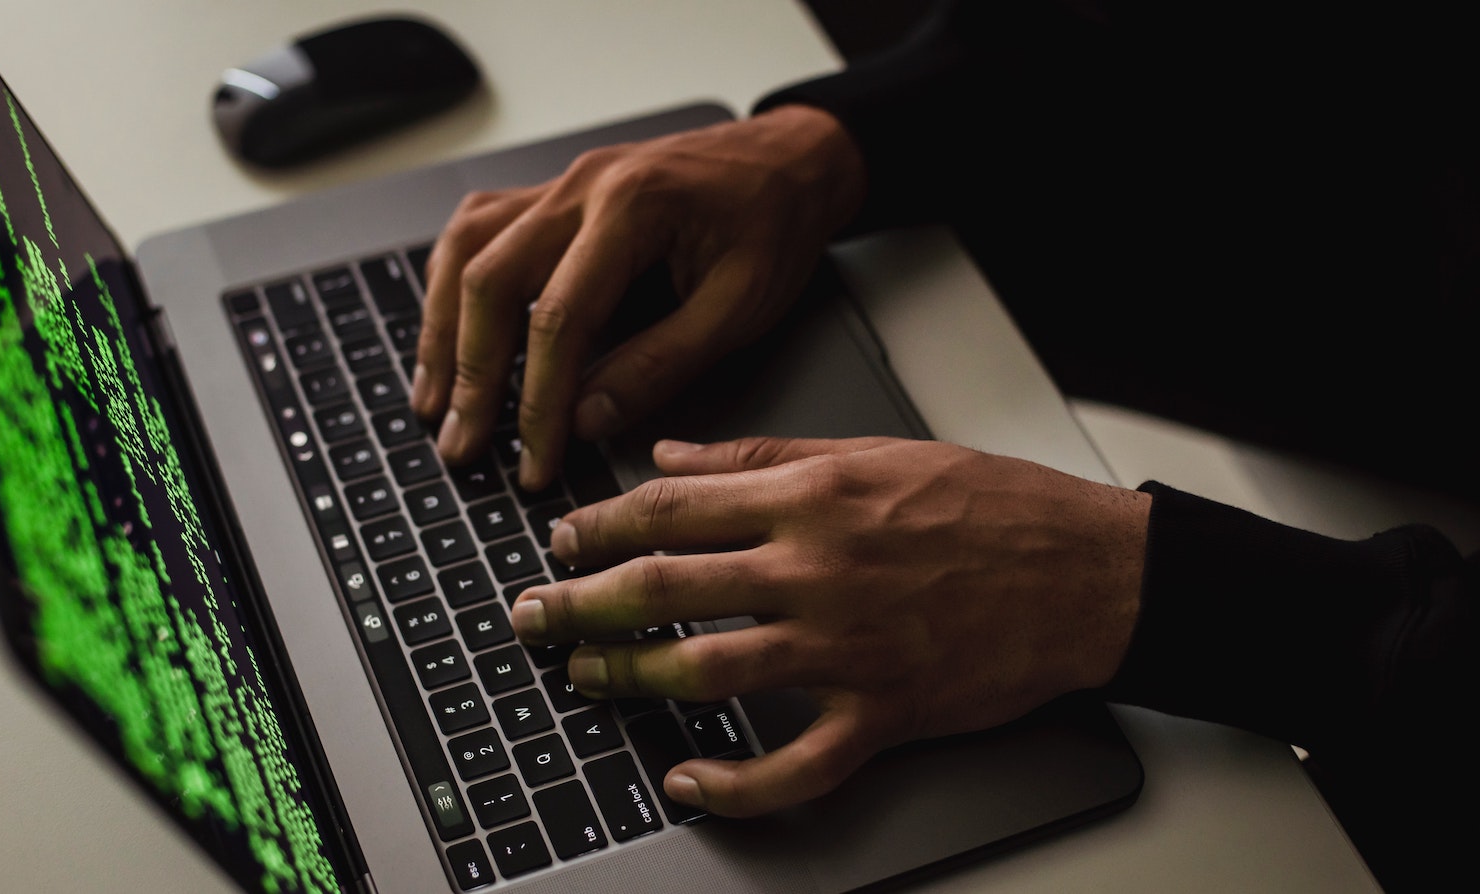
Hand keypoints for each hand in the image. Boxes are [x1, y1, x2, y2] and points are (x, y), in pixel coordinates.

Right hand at [410, 105, 865, 488]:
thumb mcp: (739, 307)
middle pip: (490, 280)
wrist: (790, 160)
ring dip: (442, 329)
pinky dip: (452, 284)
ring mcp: (561, 184)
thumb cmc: (774, 223)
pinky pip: (479, 230)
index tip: (534, 459)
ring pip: (466, 250)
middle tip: (462, 444)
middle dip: (471, 374)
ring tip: (434, 401)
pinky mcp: (555, 194)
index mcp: (633, 207)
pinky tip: (446, 329)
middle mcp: (582, 187)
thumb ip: (660, 365)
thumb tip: (586, 419)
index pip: (559, 318)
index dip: (539, 401)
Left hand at [510, 437, 1149, 816]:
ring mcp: (848, 647)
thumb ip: (761, 452)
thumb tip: (672, 455)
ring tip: (583, 680)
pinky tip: (688, 782)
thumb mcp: (873, 450)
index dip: (598, 526)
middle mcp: (817, 568)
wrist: (1088, 572)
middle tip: (532, 617)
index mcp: (811, 495)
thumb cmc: (991, 505)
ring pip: (708, 671)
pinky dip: (735, 784)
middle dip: (581, 604)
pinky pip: (795, 765)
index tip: (559, 541)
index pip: (671, 507)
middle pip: (666, 588)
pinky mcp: (884, 712)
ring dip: (630, 680)